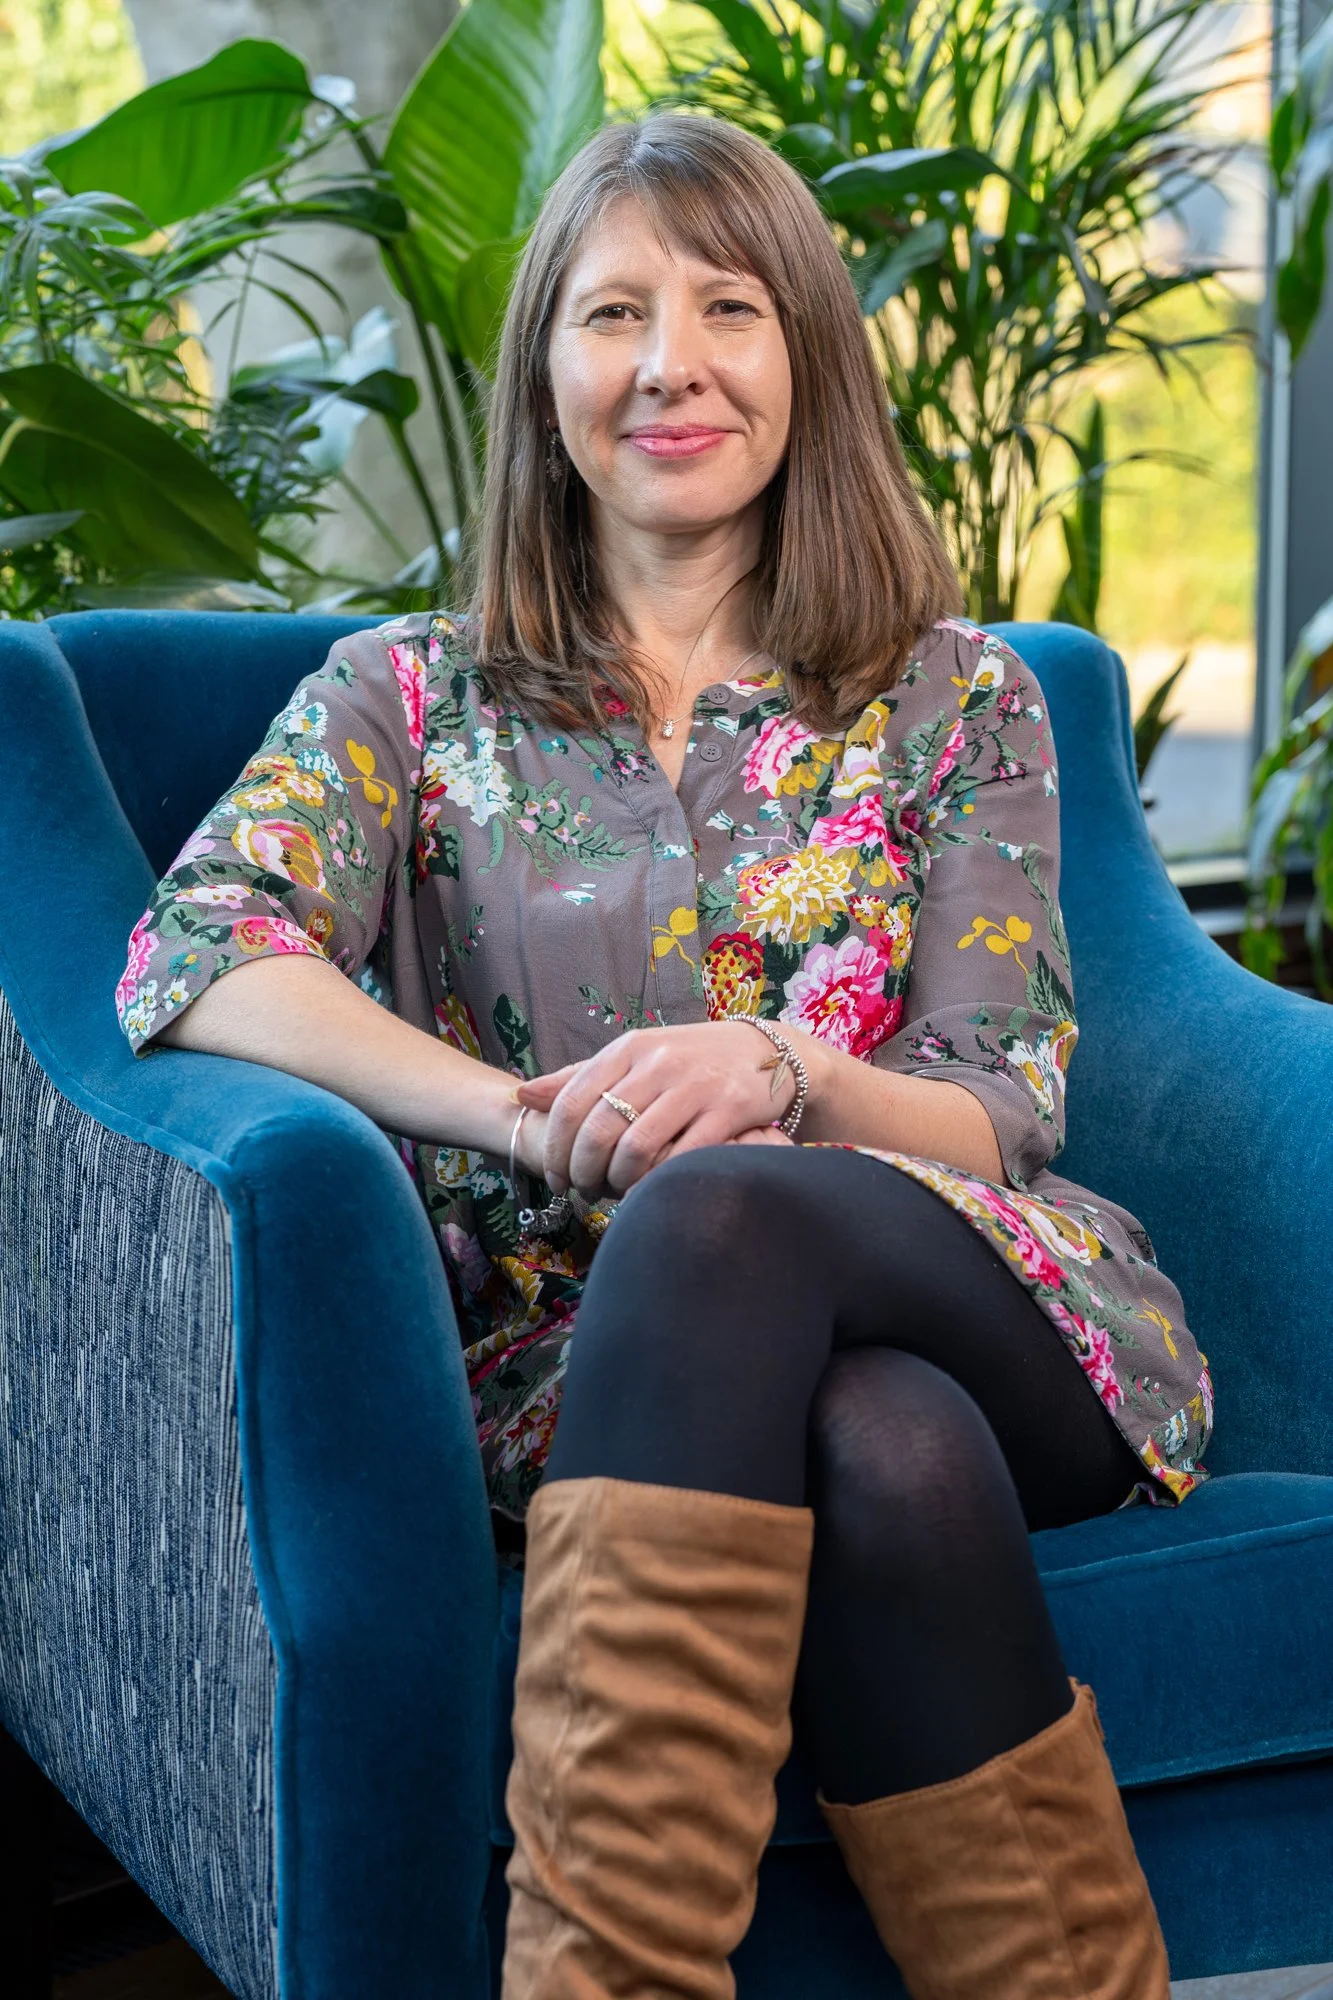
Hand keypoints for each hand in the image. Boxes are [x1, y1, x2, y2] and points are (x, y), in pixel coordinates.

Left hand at [513, 1022, 799, 1198]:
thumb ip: (580, 1076)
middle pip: (598, 1130)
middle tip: (583, 1192)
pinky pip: (680, 1158)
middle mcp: (658, 1064)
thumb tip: (522, 1094)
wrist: (767, 1052)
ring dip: (617, 1183)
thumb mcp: (634, 1056)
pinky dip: (657, 1184)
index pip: (571, 1102)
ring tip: (614, 1194)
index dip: (556, 1149)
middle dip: (582, 1172)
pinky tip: (649, 1194)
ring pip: (635, 1149)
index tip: (555, 1178)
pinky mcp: (727, 1111)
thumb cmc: (690, 1059)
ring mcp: (694, 1087)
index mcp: (628, 1048)